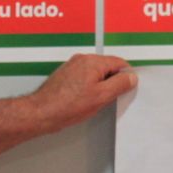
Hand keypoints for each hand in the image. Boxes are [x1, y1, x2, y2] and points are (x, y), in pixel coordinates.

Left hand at [0, 53, 136, 159]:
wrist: (41, 112)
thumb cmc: (68, 106)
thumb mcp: (101, 97)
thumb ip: (119, 84)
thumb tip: (131, 77)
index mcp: (93, 62)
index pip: (119, 63)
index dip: (125, 77)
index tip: (125, 89)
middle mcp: (82, 59)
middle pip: (107, 66)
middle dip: (111, 81)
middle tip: (108, 98)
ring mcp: (72, 66)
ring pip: (95, 72)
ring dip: (99, 85)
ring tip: (93, 101)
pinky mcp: (65, 74)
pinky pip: (84, 77)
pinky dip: (88, 86)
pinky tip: (83, 100)